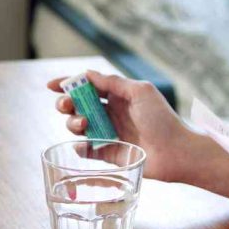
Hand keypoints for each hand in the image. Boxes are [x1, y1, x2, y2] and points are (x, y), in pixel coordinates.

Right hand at [48, 70, 192, 182]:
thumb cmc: (162, 119)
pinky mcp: (109, 153)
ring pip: (79, 126)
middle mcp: (113, 113)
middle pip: (79, 106)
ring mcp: (110, 133)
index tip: (52, 86)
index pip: (89, 87)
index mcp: (121, 96)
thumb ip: (114, 83)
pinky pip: (86, 150)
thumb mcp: (141, 92)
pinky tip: (82, 145)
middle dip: (66, 103)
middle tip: (67, 105)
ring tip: (84, 124)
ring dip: (73, 123)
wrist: (176, 151)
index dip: (69, 84)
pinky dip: (80, 148)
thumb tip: (88, 74)